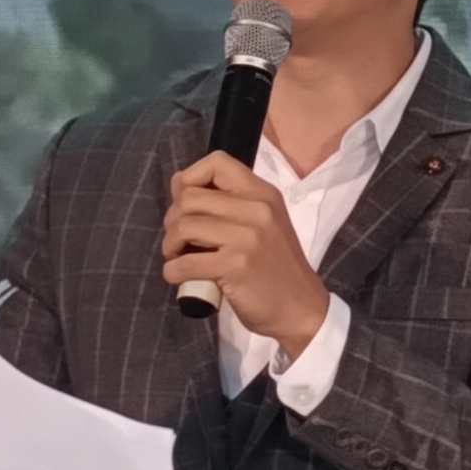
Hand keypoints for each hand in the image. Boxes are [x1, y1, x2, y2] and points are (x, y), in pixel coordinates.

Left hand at [162, 151, 328, 358]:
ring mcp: (246, 237)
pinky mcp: (235, 266)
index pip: (216, 162)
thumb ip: (231, 203)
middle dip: (172, 219)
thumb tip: (180, 189)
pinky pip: (185, 263)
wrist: (300, 307)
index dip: (189, 178)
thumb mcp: (263, 223)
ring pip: (183, 226)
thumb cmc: (275, 266)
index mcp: (262, 193)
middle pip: (189, 197)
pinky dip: (172, 271)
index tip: (186, 204)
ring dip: (170, 245)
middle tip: (178, 240)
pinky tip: (178, 276)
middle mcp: (256, 209)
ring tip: (178, 256)